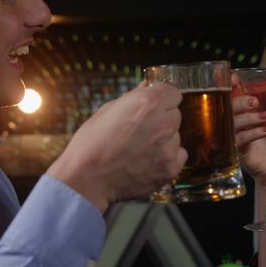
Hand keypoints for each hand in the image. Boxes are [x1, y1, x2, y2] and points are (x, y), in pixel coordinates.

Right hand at [46, 82, 187, 211]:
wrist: (86, 179)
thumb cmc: (91, 143)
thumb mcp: (107, 110)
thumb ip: (133, 98)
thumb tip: (147, 87)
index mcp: (148, 103)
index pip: (173, 92)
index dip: (161, 98)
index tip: (153, 105)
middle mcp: (163, 123)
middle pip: (175, 114)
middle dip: (162, 118)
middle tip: (141, 129)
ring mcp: (168, 147)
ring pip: (176, 136)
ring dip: (164, 139)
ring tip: (140, 148)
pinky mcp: (170, 168)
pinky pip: (179, 155)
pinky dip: (167, 157)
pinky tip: (148, 160)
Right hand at [231, 74, 265, 185]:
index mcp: (250, 110)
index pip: (235, 94)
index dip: (232, 85)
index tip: (237, 79)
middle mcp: (241, 121)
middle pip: (228, 106)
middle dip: (240, 101)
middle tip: (255, 102)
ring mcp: (237, 135)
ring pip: (232, 122)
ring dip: (248, 117)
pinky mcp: (239, 150)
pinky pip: (240, 139)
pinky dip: (252, 133)